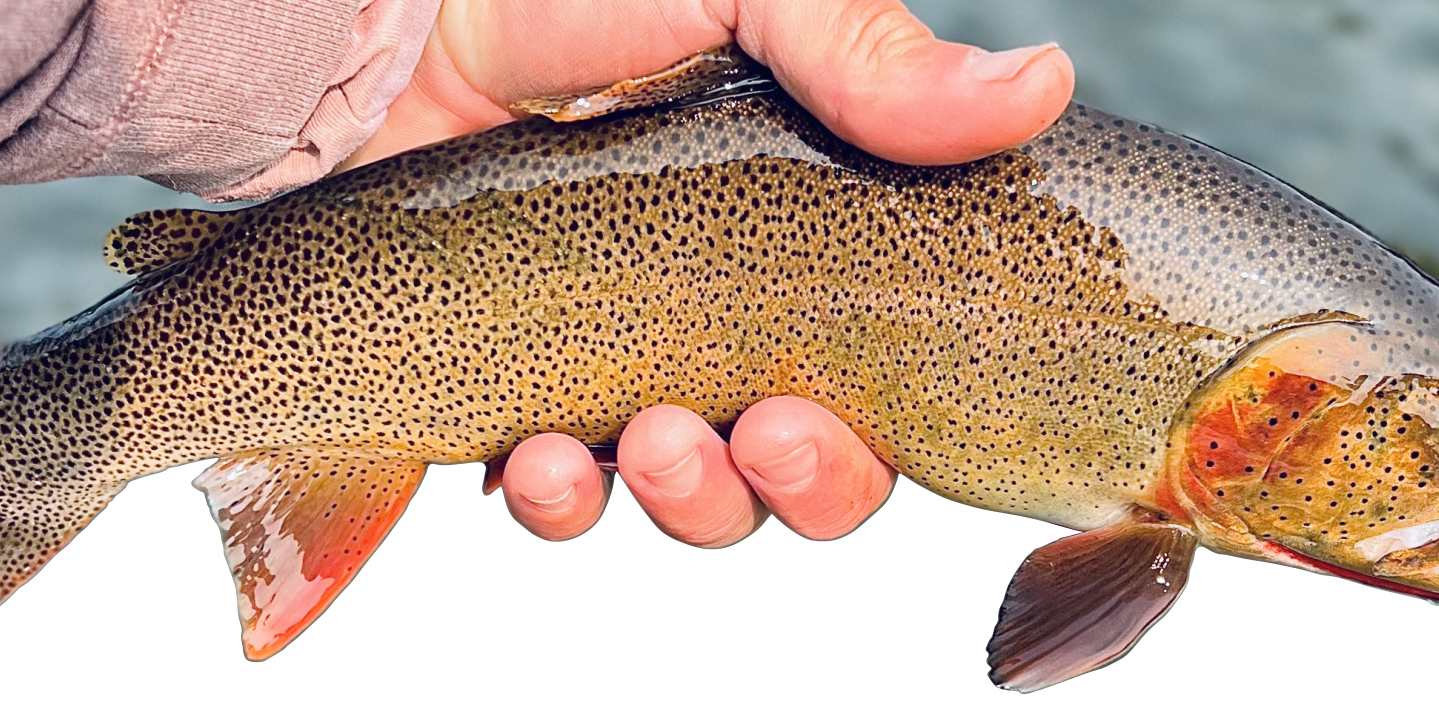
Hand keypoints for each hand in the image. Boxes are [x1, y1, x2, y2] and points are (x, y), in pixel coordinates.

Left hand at [382, 0, 1074, 544]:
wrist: (398, 18)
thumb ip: (869, 56)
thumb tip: (1040, 82)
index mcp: (796, 250)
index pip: (868, 397)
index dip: (860, 451)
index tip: (814, 424)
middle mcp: (715, 322)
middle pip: (790, 476)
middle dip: (788, 488)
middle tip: (762, 439)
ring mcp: (611, 362)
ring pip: (684, 498)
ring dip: (684, 500)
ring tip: (650, 442)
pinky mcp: (507, 387)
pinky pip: (553, 493)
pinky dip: (557, 500)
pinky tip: (542, 461)